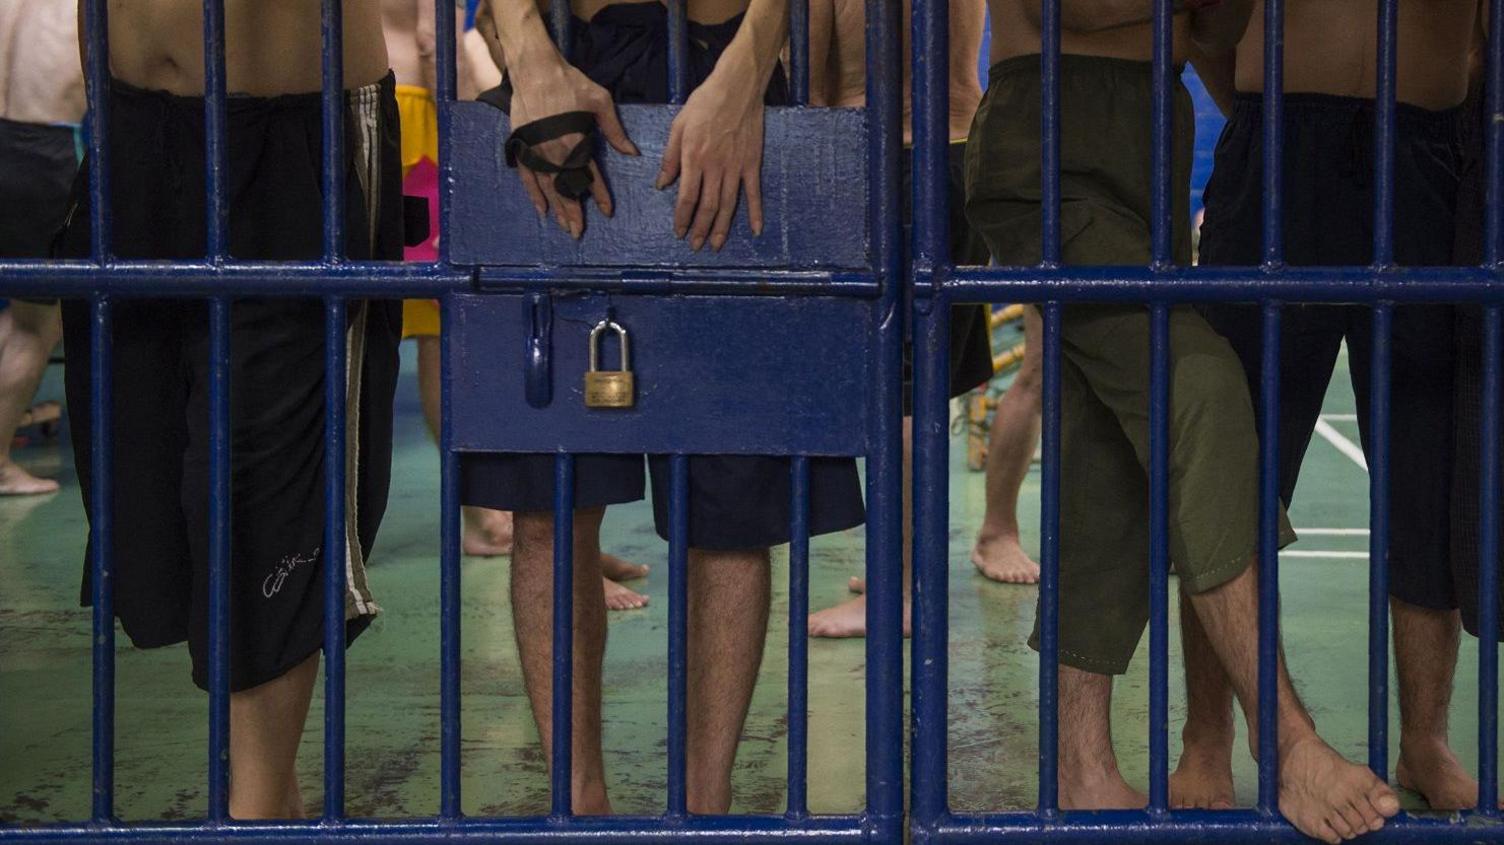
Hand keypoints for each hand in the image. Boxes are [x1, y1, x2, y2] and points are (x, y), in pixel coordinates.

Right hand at [508, 55, 638, 237]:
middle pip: (566, 190)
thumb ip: (615, 131)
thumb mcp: (601, 103)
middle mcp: (555, 152)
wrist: (535, 69)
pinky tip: (541, 210)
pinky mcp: (523, 146)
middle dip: (574, 213)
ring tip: (564, 227)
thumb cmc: (571, 83)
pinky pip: (527, 177)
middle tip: (578, 232)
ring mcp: (536, 151)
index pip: (590, 177)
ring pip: (547, 188)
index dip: (599, 195)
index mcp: (577, 143)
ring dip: (556, 209)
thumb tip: (632, 153)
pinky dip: (533, 194)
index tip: (606, 212)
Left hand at [655, 68, 766, 251]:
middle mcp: (714, 167)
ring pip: (728, 205)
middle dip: (700, 229)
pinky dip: (755, 212)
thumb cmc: (704, 103)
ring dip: (721, 228)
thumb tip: (662, 184)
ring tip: (715, 245)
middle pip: (707, 206)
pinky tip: (755, 230)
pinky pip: (754, 193)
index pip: (686, 197)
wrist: (737, 87)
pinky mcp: (752, 163)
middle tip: (695, 246)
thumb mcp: (678, 125)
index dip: (682, 218)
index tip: (679, 232)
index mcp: (693, 158)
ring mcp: (736, 167)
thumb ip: (670, 157)